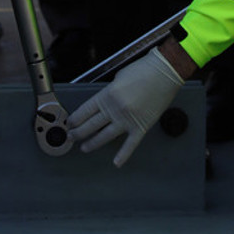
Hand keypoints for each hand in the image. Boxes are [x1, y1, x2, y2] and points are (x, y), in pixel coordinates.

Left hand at [67, 47, 184, 166]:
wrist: (164, 73)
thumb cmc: (142, 71)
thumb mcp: (118, 78)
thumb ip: (109, 93)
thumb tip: (104, 105)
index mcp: (107, 95)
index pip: (86, 110)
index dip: (76, 118)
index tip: (70, 123)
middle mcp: (115, 109)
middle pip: (92, 124)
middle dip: (79, 132)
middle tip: (71, 137)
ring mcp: (128, 120)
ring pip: (106, 136)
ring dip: (93, 143)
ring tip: (84, 148)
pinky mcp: (142, 127)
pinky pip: (130, 144)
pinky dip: (123, 154)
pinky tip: (116, 163)